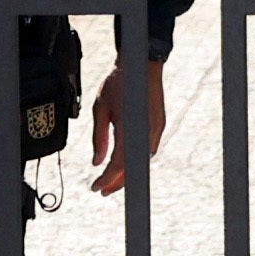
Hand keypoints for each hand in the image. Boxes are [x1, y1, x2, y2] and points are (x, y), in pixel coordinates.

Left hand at [89, 49, 165, 195]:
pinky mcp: (159, 126)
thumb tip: (97, 162)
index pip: (118, 165)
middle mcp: (146, 133)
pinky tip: (126, 163)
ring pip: (142, 161)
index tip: (95, 187)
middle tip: (103, 190)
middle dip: (117, 183)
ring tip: (112, 180)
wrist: (141, 64)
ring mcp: (155, 130)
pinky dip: (136, 160)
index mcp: (129, 129)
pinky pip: (147, 151)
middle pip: (133, 168)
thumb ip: (99, 138)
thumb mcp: (100, 109)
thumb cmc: (119, 83)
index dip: (106, 180)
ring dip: (127, 173)